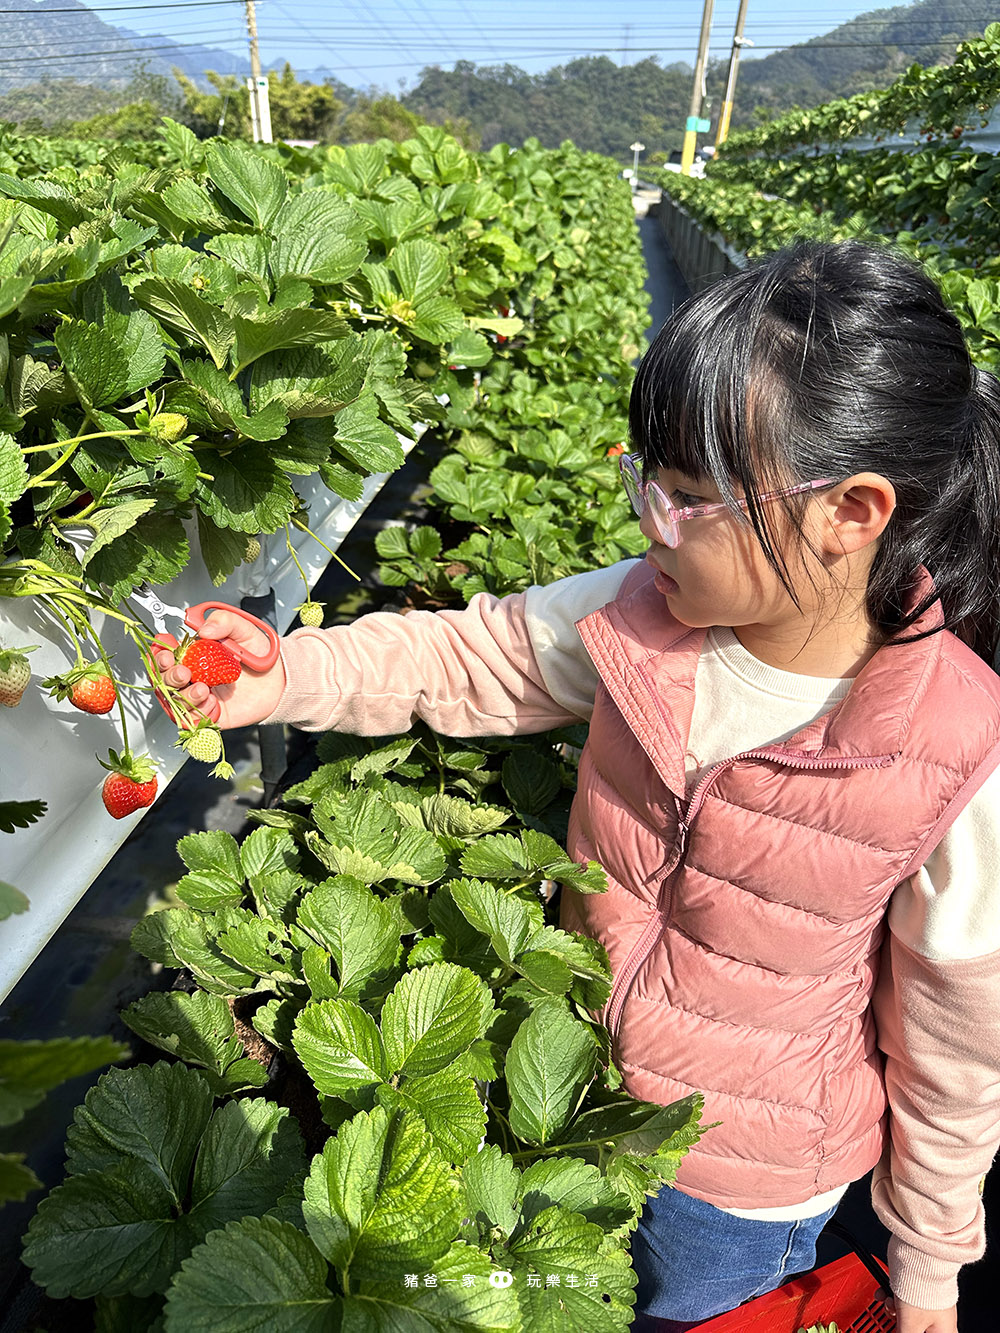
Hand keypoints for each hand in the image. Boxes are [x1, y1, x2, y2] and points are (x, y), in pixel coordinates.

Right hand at [150, 608, 286, 730]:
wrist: (280, 680)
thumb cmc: (259, 655)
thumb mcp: (244, 629)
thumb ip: (224, 621)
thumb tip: (204, 629)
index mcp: (194, 654)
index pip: (164, 653)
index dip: (159, 652)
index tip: (165, 649)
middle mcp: (192, 675)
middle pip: (163, 678)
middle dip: (167, 675)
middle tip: (183, 672)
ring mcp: (199, 696)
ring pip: (174, 700)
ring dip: (183, 695)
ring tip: (204, 688)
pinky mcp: (209, 714)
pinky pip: (192, 720)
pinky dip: (198, 712)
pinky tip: (212, 702)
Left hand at [882, 1291, 957, 1332]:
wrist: (919, 1253)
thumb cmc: (922, 1286)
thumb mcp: (909, 1323)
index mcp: (944, 1331)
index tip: (900, 1330)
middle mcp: (940, 1318)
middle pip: (916, 1329)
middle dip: (900, 1323)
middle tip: (894, 1317)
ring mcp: (930, 1302)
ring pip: (907, 1314)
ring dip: (893, 1308)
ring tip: (888, 1301)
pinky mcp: (920, 1288)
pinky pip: (903, 1299)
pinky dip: (892, 1296)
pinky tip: (884, 1294)